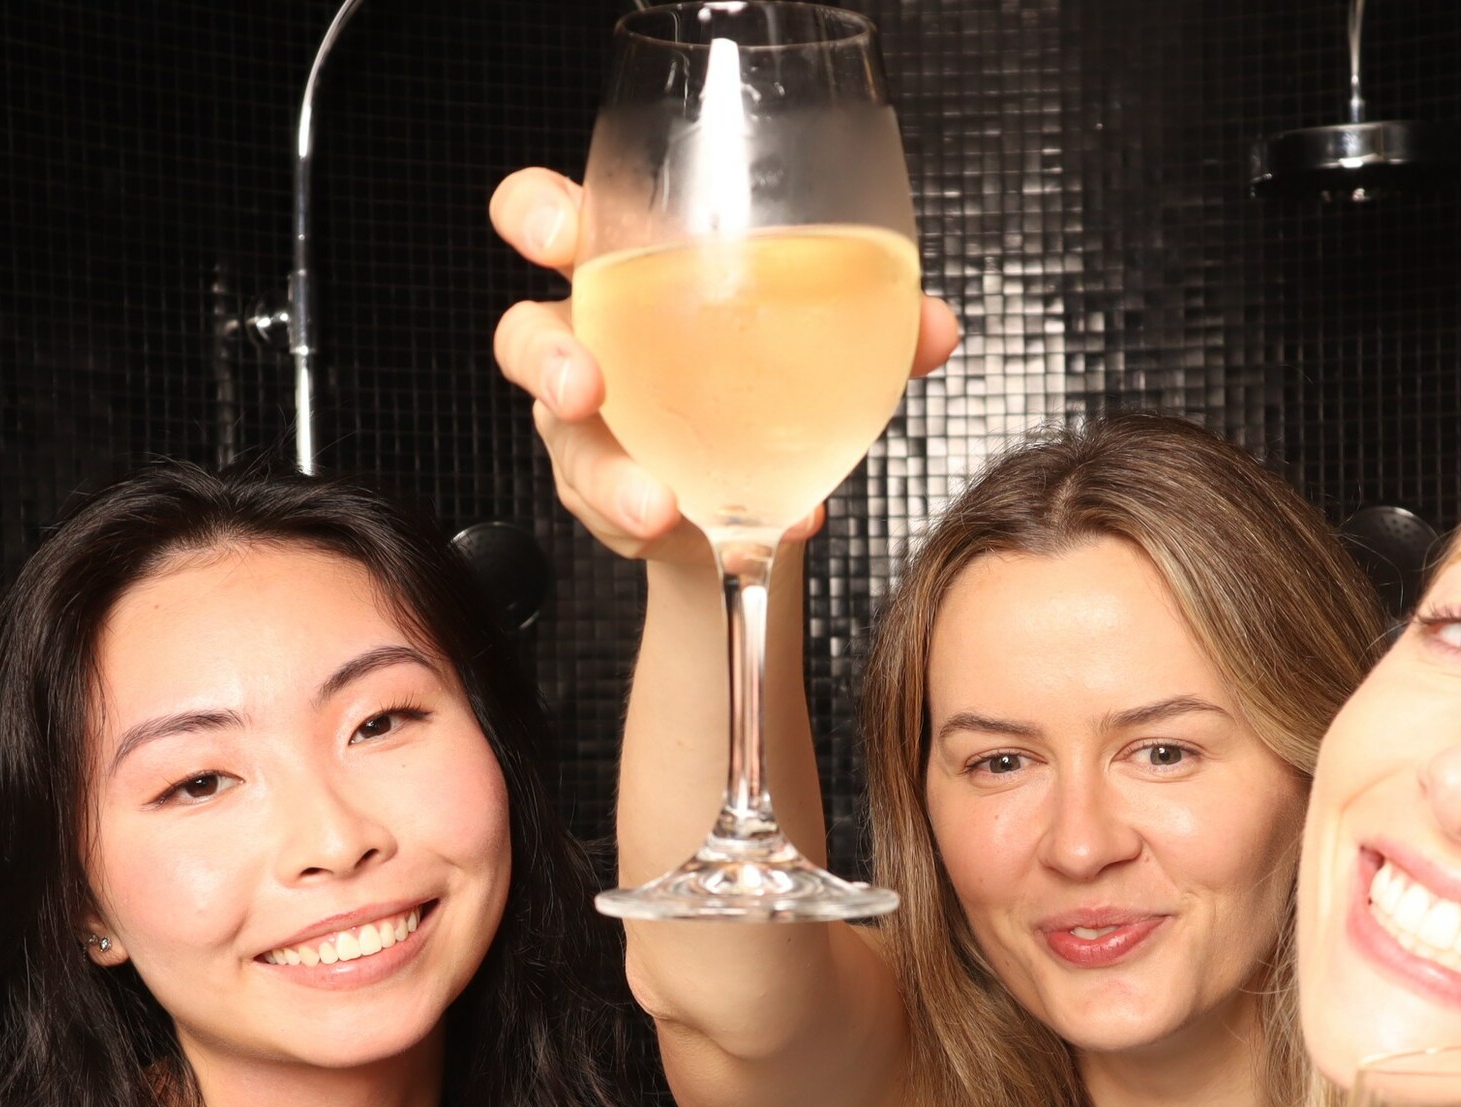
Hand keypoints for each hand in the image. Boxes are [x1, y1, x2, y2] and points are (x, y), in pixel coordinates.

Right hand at [487, 166, 961, 565]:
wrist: (751, 490)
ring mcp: (587, 429)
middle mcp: (591, 344)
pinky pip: (618, 514)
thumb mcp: (814, 334)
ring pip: (564, 443)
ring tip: (659, 504)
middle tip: (585, 386)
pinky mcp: (605, 500)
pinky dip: (671, 528)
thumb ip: (874, 322)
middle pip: (524, 330)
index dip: (538, 218)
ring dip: (608, 474)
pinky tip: (730, 533)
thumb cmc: (765, 378)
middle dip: (546, 356)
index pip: (551, 220)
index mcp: (627, 269)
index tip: (559, 235)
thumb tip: (936, 327)